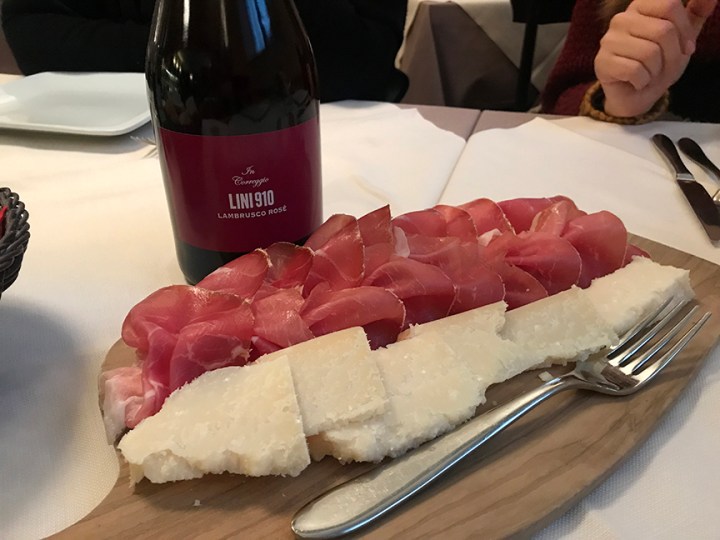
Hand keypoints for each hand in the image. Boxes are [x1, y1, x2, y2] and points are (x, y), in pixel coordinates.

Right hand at [594, 0, 716, 117]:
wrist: (637, 94)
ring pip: (649, 53)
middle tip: (664, 66)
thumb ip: (695, 14)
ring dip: (656, 71)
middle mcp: (621, 19)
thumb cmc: (659, 63)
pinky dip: (642, 81)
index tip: (686, 47)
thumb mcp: (682, 37)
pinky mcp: (602, 62)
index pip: (669, 5)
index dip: (685, 30)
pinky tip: (637, 82)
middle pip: (662, 31)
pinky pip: (634, 71)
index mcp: (641, 6)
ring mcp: (608, 40)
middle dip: (672, 55)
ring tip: (650, 74)